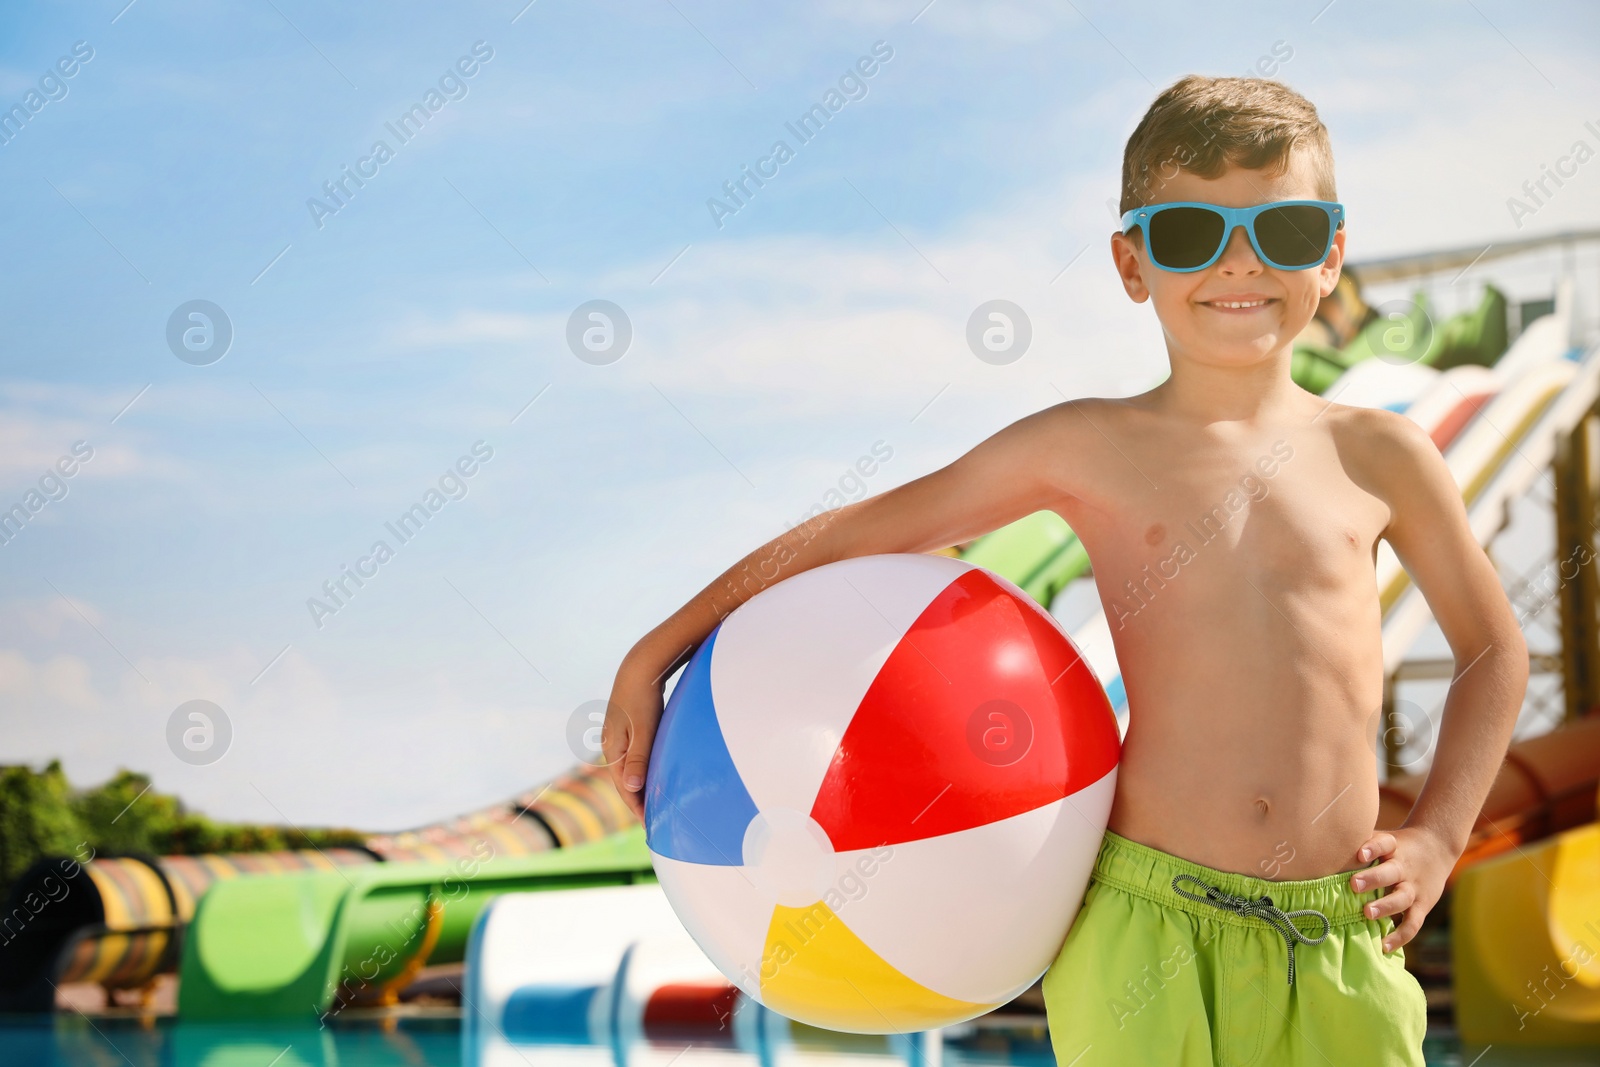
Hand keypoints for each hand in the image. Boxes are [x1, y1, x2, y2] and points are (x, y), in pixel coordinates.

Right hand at [602, 662, 664, 821]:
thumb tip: (632, 789)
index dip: (637, 808)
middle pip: (625, 782)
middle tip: (655, 821)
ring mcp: (618, 737)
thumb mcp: (643, 730)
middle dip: (638, 802)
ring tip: (655, 803)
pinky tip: (654, 774)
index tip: (651, 825)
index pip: (624, 788)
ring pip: (629, 770)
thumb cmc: (643, 699)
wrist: (640, 667)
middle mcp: (612, 746)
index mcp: (612, 750)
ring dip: (641, 787)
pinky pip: (634, 758)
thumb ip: (638, 760)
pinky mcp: (627, 729)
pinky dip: (643, 771)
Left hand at [1349, 826, 1455, 953]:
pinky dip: (1400, 936)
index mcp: (1393, 847)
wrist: (1437, 847)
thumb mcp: (1383, 838)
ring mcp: (1414, 888)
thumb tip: (1322, 847)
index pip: (1385, 843)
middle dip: (1374, 879)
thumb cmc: (1397, 846)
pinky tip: (1383, 946)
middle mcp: (1404, 867)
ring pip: (1402, 898)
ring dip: (1385, 907)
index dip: (1373, 848)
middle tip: (1354, 885)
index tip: (1359, 854)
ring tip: (1367, 913)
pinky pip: (1413, 923)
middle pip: (1392, 872)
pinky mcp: (1423, 906)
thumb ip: (1359, 841)